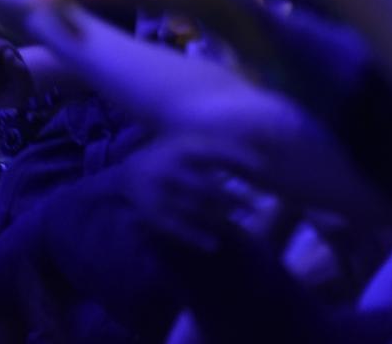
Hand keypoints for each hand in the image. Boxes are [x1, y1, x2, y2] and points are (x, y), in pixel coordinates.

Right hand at [118, 136, 258, 252]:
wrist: (127, 173)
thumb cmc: (172, 157)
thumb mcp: (192, 145)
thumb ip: (221, 151)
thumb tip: (261, 163)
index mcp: (181, 147)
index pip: (216, 152)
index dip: (241, 159)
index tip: (264, 170)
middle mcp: (168, 168)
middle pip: (206, 187)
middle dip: (234, 199)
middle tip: (256, 208)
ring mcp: (157, 192)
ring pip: (194, 210)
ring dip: (220, 220)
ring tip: (242, 229)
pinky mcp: (150, 214)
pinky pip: (175, 228)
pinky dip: (195, 237)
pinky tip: (214, 245)